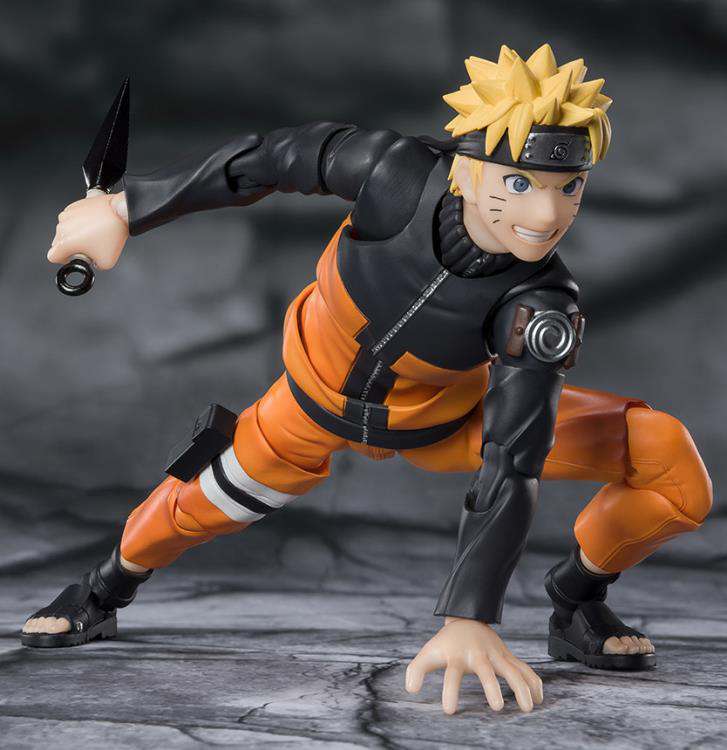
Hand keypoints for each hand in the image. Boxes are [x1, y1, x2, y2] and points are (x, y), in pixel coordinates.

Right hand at [48, 192, 128, 270]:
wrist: (120, 213)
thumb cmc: (112, 233)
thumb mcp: (106, 262)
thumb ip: (93, 266)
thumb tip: (91, 263)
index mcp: (65, 242)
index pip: (52, 256)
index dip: (62, 260)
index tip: (71, 258)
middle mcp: (62, 227)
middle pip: (58, 243)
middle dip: (70, 247)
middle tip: (87, 247)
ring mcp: (67, 215)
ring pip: (65, 230)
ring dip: (74, 234)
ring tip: (93, 234)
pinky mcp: (73, 206)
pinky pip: (71, 219)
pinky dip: (79, 223)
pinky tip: (93, 224)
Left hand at [405, 617, 542, 714]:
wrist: (467, 618)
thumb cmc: (446, 642)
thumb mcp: (429, 652)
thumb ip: (416, 670)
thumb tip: (411, 690)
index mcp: (457, 656)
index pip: (451, 674)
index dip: (449, 691)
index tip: (449, 711)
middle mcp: (478, 655)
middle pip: (486, 671)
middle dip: (491, 687)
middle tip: (497, 707)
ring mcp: (495, 654)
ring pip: (512, 669)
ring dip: (521, 687)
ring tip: (528, 708)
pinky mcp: (507, 656)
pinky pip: (524, 668)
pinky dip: (534, 681)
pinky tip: (539, 698)